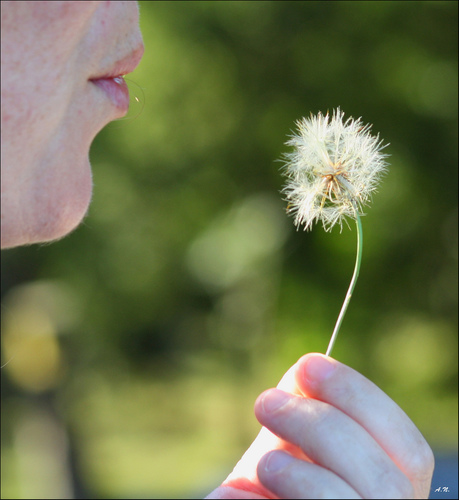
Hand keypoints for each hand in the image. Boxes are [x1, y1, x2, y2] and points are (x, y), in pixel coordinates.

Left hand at [206, 353, 433, 498]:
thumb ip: (309, 407)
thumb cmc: (278, 482)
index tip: (308, 364)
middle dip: (318, 425)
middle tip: (266, 402)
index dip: (361, 398)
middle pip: (382, 479)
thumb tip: (307, 369)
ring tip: (264, 463)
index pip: (409, 449)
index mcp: (395, 490)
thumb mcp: (295, 442)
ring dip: (297, 475)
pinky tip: (232, 494)